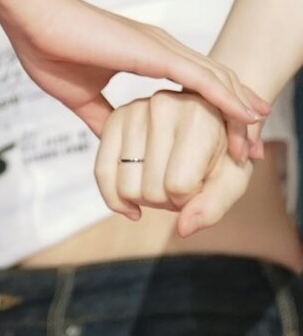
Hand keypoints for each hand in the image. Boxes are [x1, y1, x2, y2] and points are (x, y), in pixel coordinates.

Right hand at [0, 0, 269, 153]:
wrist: (31, 16)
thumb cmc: (47, 48)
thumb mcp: (79, 96)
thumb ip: (102, 118)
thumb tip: (112, 144)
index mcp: (146, 55)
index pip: (193, 85)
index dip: (216, 110)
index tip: (230, 141)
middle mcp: (162, 48)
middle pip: (216, 83)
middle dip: (239, 117)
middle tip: (255, 150)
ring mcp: (162, 48)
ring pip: (218, 82)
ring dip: (242, 113)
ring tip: (258, 143)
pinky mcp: (157, 52)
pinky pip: (204, 79)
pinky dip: (230, 100)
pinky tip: (250, 116)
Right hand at [94, 88, 254, 235]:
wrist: (210, 117)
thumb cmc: (226, 151)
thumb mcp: (234, 180)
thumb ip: (213, 206)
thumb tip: (183, 229)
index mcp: (197, 118)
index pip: (178, 186)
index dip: (190, 200)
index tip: (202, 186)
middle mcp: (161, 106)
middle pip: (151, 190)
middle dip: (168, 201)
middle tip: (183, 185)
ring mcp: (133, 110)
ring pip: (126, 187)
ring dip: (146, 198)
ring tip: (163, 180)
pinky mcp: (115, 118)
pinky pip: (101, 171)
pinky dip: (115, 198)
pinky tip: (132, 204)